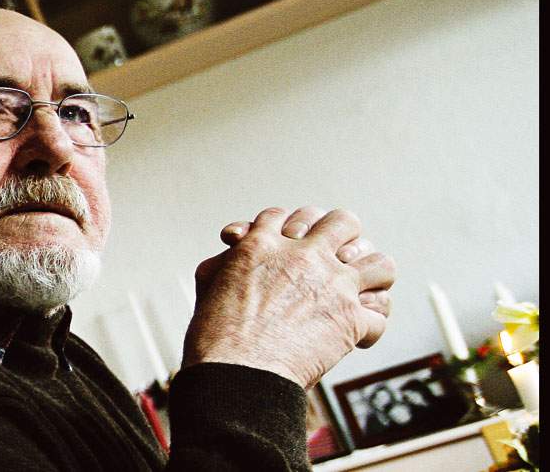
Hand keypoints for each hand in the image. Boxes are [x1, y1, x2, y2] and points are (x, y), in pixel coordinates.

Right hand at [182, 207, 394, 388]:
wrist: (235, 372)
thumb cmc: (214, 336)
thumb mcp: (207, 282)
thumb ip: (225, 259)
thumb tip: (237, 241)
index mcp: (263, 243)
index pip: (287, 216)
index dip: (291, 231)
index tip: (291, 247)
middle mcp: (303, 255)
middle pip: (341, 221)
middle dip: (342, 238)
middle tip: (333, 260)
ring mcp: (333, 283)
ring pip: (378, 262)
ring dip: (371, 278)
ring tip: (360, 293)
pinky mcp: (351, 318)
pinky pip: (379, 314)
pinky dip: (369, 328)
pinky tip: (354, 337)